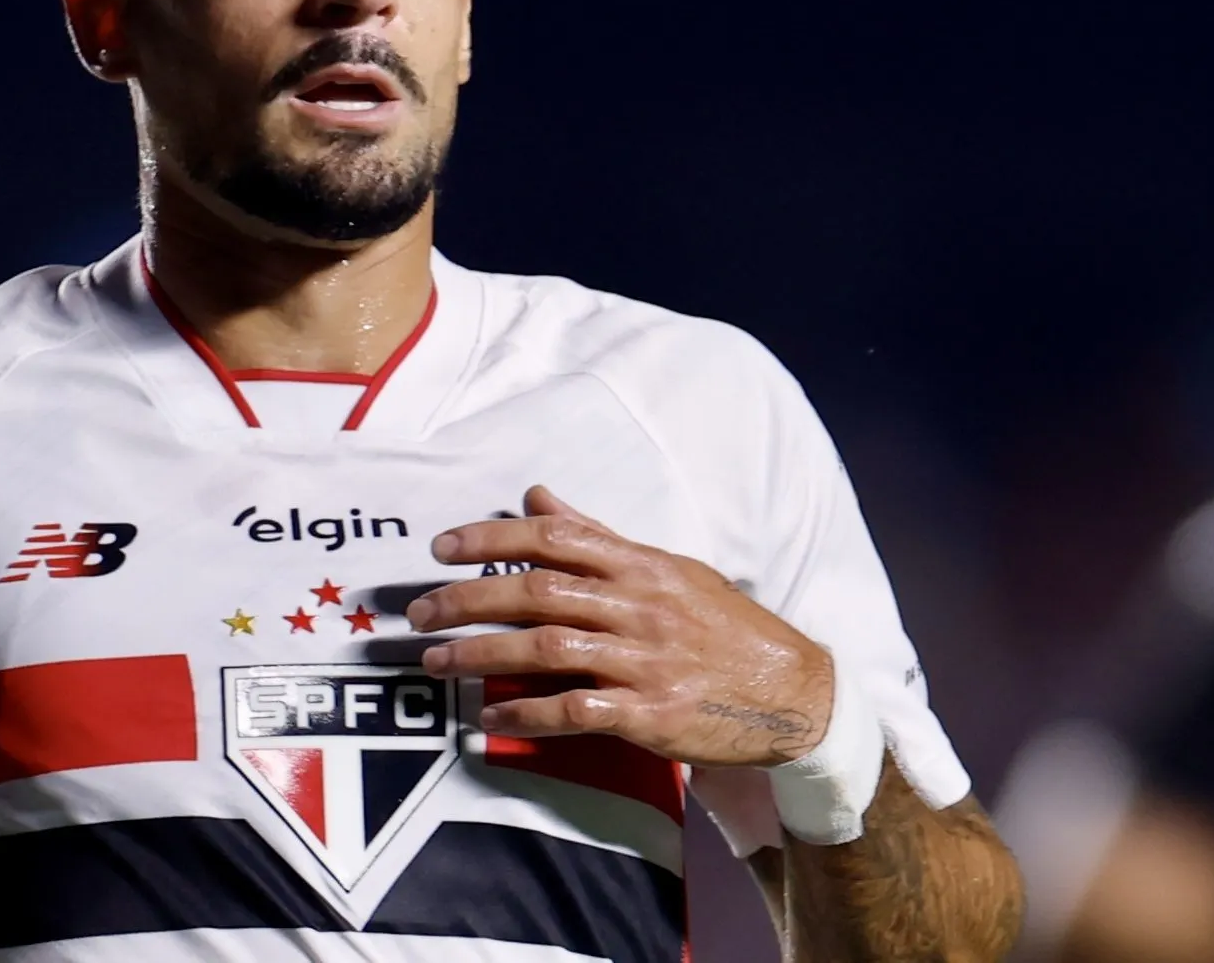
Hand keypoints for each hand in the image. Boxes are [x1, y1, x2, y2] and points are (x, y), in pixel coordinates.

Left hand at [407, 485, 833, 767]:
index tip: (443, 547)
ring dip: (483, 655)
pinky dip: (530, 714)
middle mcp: (639, 607)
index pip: (556, 538)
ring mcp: (645, 661)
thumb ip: (598, 536)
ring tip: (436, 662)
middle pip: (540, 592)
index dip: (494, 538)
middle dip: (470, 599)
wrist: (794, 693)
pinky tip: (491, 719)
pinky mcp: (651, 713)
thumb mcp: (668, 570)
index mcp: (641, 566)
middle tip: (420, 611)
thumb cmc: (726, 627)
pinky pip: (578, 711)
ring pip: (548, 648)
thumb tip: (537, 494)